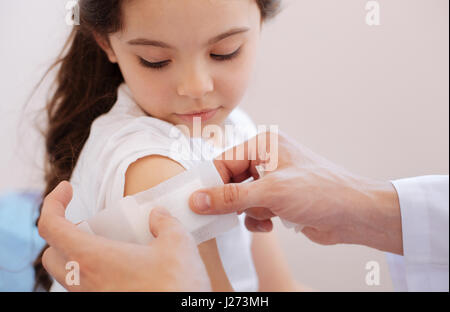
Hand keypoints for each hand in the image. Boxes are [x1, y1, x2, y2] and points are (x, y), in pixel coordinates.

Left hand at [39, 181, 211, 290]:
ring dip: (77, 254)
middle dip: (62, 232)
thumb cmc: (175, 287)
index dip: (53, 202)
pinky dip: (92, 272)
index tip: (67, 189)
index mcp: (93, 258)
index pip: (50, 226)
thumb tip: (157, 216)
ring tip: (107, 245)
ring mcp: (92, 298)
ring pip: (66, 274)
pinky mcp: (104, 305)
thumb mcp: (178, 244)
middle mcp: (84, 281)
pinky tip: (121, 267)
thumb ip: (165, 223)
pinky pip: (85, 287)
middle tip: (89, 223)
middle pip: (51, 253)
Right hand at [189, 131, 402, 254]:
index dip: (211, 183)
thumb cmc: (320, 191)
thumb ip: (231, 197)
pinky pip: (255, 208)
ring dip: (248, 211)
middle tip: (224, 215)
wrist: (354, 214)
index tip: (197, 202)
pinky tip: (272, 223)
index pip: (224, 161)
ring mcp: (274, 179)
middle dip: (232, 200)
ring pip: (242, 197)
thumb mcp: (270, 192)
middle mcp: (268, 159)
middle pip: (231, 180)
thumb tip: (198, 199)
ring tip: (264, 216)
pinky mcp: (280, 198)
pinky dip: (258, 218)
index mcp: (264, 145)